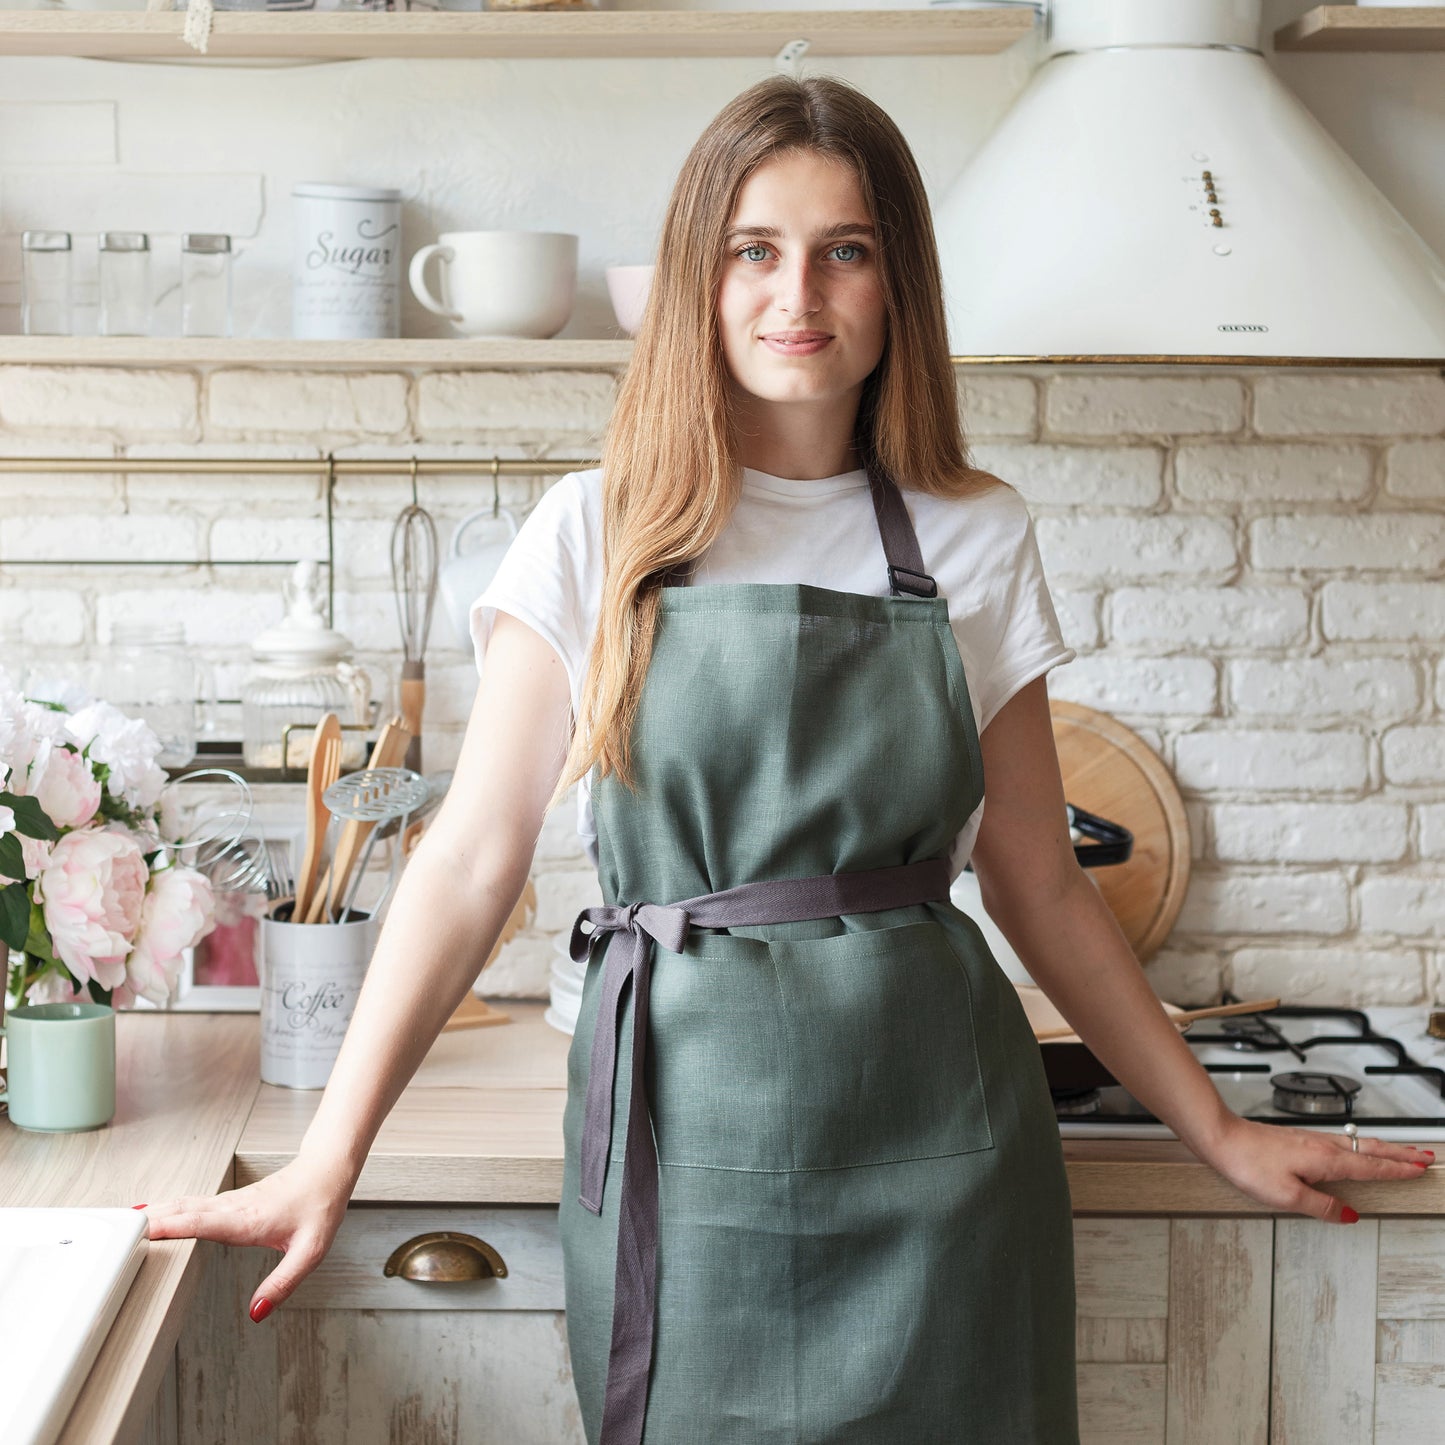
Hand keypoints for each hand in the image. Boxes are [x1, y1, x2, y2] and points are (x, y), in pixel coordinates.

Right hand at [137, 1152, 355, 1321]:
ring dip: (156, 1212)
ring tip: (123, 1222)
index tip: (140, 1230)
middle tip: (113, 1228)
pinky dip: (171, 1209)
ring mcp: (231, 1202)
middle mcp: (234, 1208)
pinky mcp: (232, 1201)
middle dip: (150, 1220)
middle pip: (184, 1211)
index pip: (201, 1222)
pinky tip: (157, 1213)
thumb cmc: (320, 1207)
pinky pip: (194, 1204)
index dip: (170, 1226)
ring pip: (186, 1205)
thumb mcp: (310, 1252)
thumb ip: (282, 1284)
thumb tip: (256, 1312)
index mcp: (248, 1220)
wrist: (328, 1171)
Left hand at [1196, 1113, 1433, 1222]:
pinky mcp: (1298, 1140)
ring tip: (1400, 1153)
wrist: (1221, 1137)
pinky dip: (1358, 1147)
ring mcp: (1310, 1140)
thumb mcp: (1287, 1196)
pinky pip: (1340, 1143)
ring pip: (1355, 1144)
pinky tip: (1354, 1151)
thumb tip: (1349, 1214)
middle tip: (1424, 1157)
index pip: (1371, 1166)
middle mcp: (1321, 1146)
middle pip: (1369, 1150)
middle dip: (1399, 1154)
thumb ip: (1322, 1207)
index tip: (1420, 1170)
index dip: (1397, 1170)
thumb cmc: (1248, 1163)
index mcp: (1325, 1159)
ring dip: (1382, 1149)